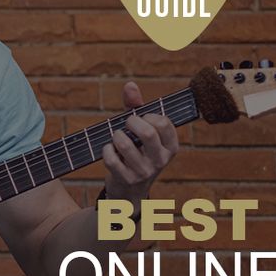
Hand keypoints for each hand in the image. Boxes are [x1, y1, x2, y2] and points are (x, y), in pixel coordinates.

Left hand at [102, 81, 177, 204]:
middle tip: (126, 124)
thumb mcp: (140, 131)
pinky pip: (110, 158)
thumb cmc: (136, 152)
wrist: (129, 191)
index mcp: (170, 146)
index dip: (147, 115)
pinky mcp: (126, 179)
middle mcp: (160, 160)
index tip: (141, 118)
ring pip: (125, 144)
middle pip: (147, 132)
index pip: (163, 122)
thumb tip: (130, 85)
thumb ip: (135, 106)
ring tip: (116, 138)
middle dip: (130, 121)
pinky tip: (109, 151)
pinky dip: (105, 150)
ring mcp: (144, 171)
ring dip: (115, 135)